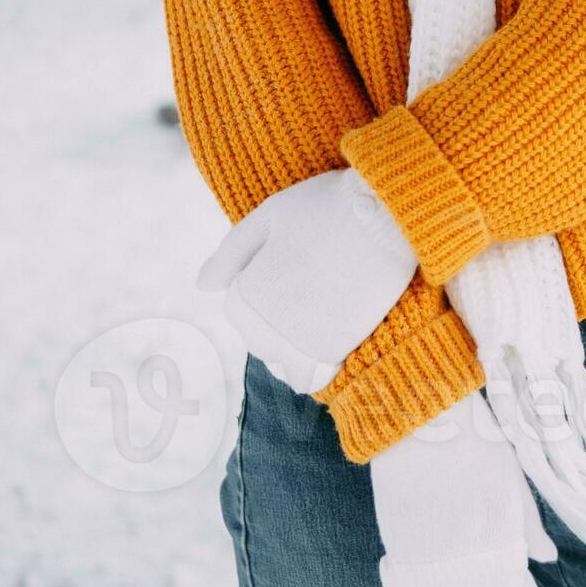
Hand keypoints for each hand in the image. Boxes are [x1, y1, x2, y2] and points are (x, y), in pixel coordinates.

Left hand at [196, 166, 418, 394]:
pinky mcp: (336, 352)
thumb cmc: (322, 208)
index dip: (261, 288)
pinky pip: (313, 378)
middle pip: (260, 341)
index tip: (287, 266)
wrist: (383, 216)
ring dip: (293, 349)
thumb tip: (202, 285)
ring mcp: (301, 345)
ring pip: (284, 366)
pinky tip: (327, 346)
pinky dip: (314, 368)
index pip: (238, 311)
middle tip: (308, 284)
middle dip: (276, 320)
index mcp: (246, 295)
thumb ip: (230, 254)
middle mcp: (267, 328)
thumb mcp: (266, 217)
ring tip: (317, 316)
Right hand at [370, 390, 557, 586]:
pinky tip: (399, 571)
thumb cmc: (475, 438)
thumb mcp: (513, 478)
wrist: (428, 412)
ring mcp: (440, 563)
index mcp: (510, 545)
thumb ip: (529, 525)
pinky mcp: (402, 553)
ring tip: (427, 585)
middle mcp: (480, 564)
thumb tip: (546, 558)